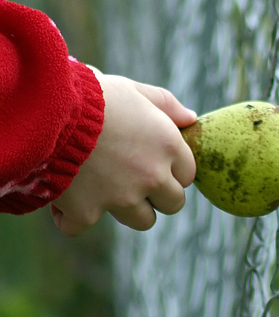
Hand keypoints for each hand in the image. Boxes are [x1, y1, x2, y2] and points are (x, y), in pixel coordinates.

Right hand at [51, 70, 197, 235]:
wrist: (50, 110)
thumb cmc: (93, 95)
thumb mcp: (133, 90)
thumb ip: (166, 104)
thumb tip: (191, 118)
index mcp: (167, 145)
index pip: (187, 174)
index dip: (171, 170)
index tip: (152, 163)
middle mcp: (151, 175)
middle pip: (173, 204)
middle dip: (157, 195)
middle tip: (133, 179)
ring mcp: (121, 198)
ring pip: (142, 220)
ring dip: (125, 209)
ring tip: (103, 187)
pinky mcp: (88, 212)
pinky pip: (81, 226)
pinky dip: (71, 216)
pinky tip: (64, 198)